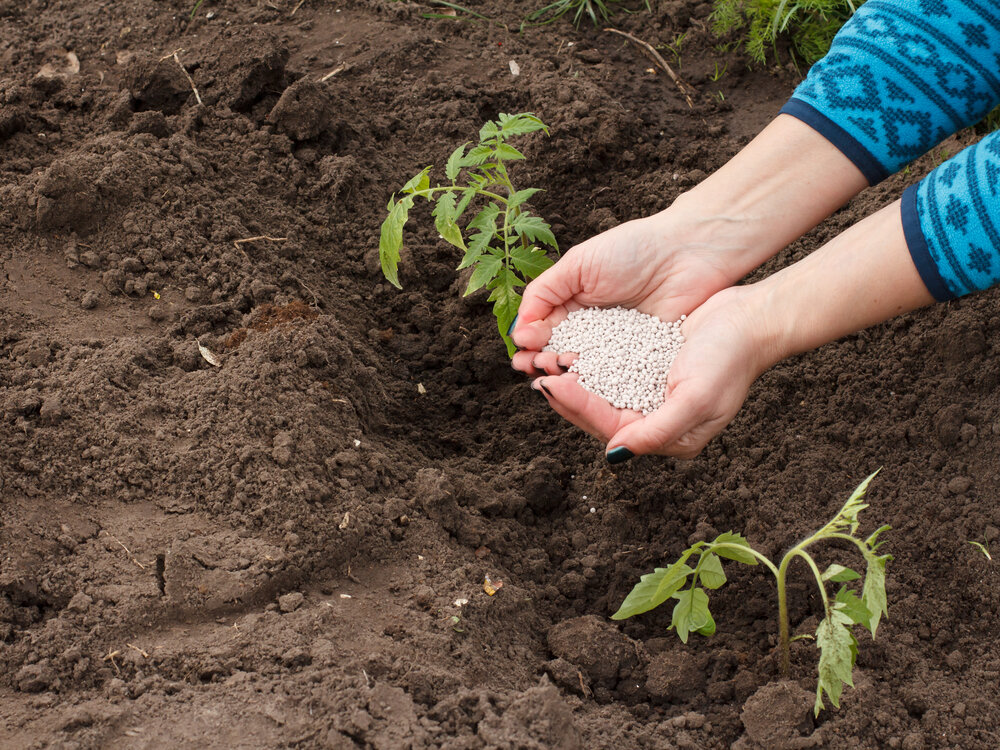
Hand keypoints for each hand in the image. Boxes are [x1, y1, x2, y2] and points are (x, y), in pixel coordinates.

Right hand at [510, 209, 739, 374]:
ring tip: (552, 378)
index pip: (542, 328)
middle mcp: (590, 327)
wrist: (689, 252)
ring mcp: (615, 346)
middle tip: (532, 368)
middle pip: (558, 352)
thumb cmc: (633, 249)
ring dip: (564, 375)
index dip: (530, 340)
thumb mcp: (579, 263)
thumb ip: (545, 291)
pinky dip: (596, 382)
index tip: (522, 348)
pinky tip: (583, 386)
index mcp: (571, 303)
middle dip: (541, 361)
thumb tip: (520, 326)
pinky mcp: (640, 359)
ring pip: (583, 368)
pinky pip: (614, 375)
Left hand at [526, 286, 776, 458]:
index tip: (550, 384)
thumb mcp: (695, 398)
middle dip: (568, 398)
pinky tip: (571, 351)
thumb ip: (656, 431)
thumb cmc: (730, 358)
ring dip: (575, 382)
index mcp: (670, 438)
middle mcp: (658, 421)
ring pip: (602, 395)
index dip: (578, 407)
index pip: (611, 428)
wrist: (752, 320)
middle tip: (536, 375)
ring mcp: (653, 396)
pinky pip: (612, 373)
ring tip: (546, 365)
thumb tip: (614, 454)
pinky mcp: (650, 371)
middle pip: (600, 416)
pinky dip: (590, 365)